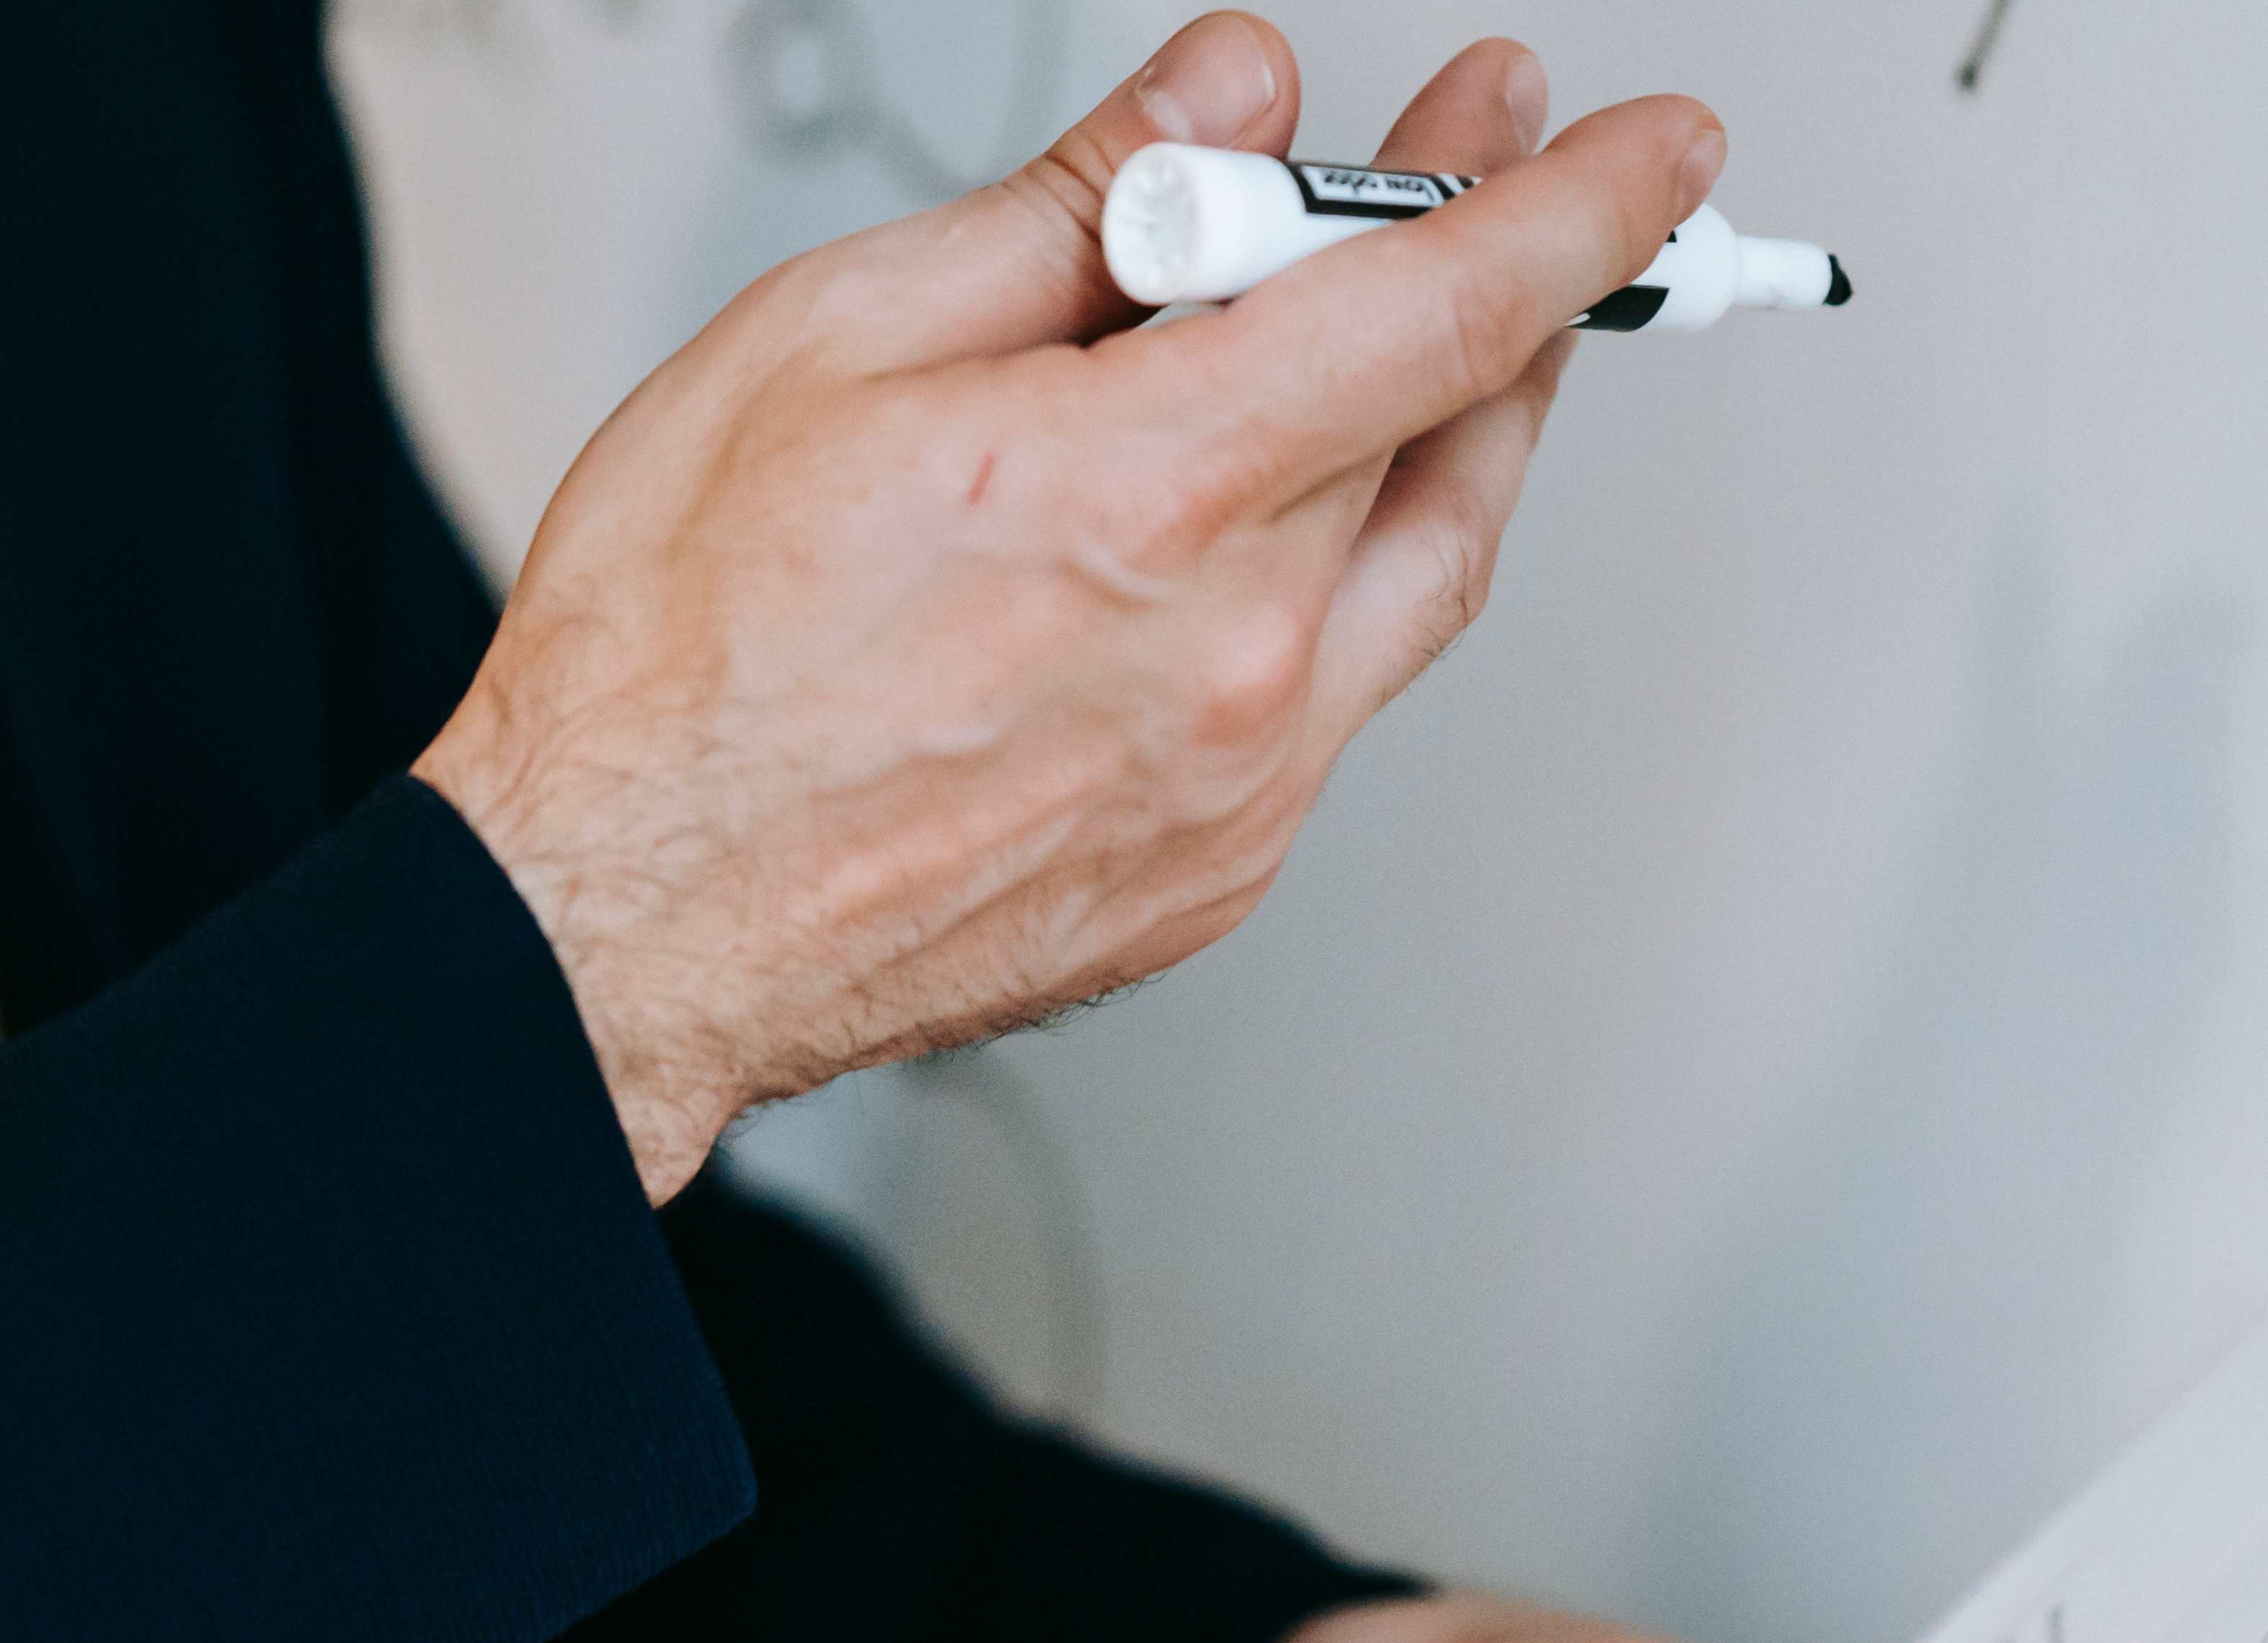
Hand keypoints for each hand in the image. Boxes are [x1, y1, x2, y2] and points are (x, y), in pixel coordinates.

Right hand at [420, 17, 1725, 1196]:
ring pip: (1422, 567)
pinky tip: (1258, 524)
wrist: (618, 919)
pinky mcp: (1215, 874)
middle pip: (1454, 429)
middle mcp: (1227, 657)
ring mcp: (1238, 783)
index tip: (1649, 143)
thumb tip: (1224, 99)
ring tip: (1405, 327)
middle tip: (1486, 169)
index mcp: (1140, 498)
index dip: (1569, 206)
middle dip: (1496, 274)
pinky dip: (1330, 579)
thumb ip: (1071, 213)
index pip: (1441, 309)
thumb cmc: (677, 658)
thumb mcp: (835, 341)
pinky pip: (1335, 694)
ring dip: (1447, 429)